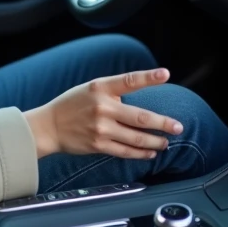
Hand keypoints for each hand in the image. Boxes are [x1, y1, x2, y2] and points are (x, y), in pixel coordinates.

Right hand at [23, 68, 183, 158]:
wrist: (49, 126)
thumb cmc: (72, 104)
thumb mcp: (91, 89)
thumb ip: (114, 90)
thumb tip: (141, 93)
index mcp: (100, 88)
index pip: (130, 80)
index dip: (149, 76)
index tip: (166, 74)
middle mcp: (102, 107)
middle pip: (141, 117)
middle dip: (163, 123)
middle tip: (178, 126)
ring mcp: (101, 128)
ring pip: (137, 138)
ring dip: (156, 141)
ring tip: (166, 141)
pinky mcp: (99, 145)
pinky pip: (126, 151)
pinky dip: (142, 153)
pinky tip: (151, 152)